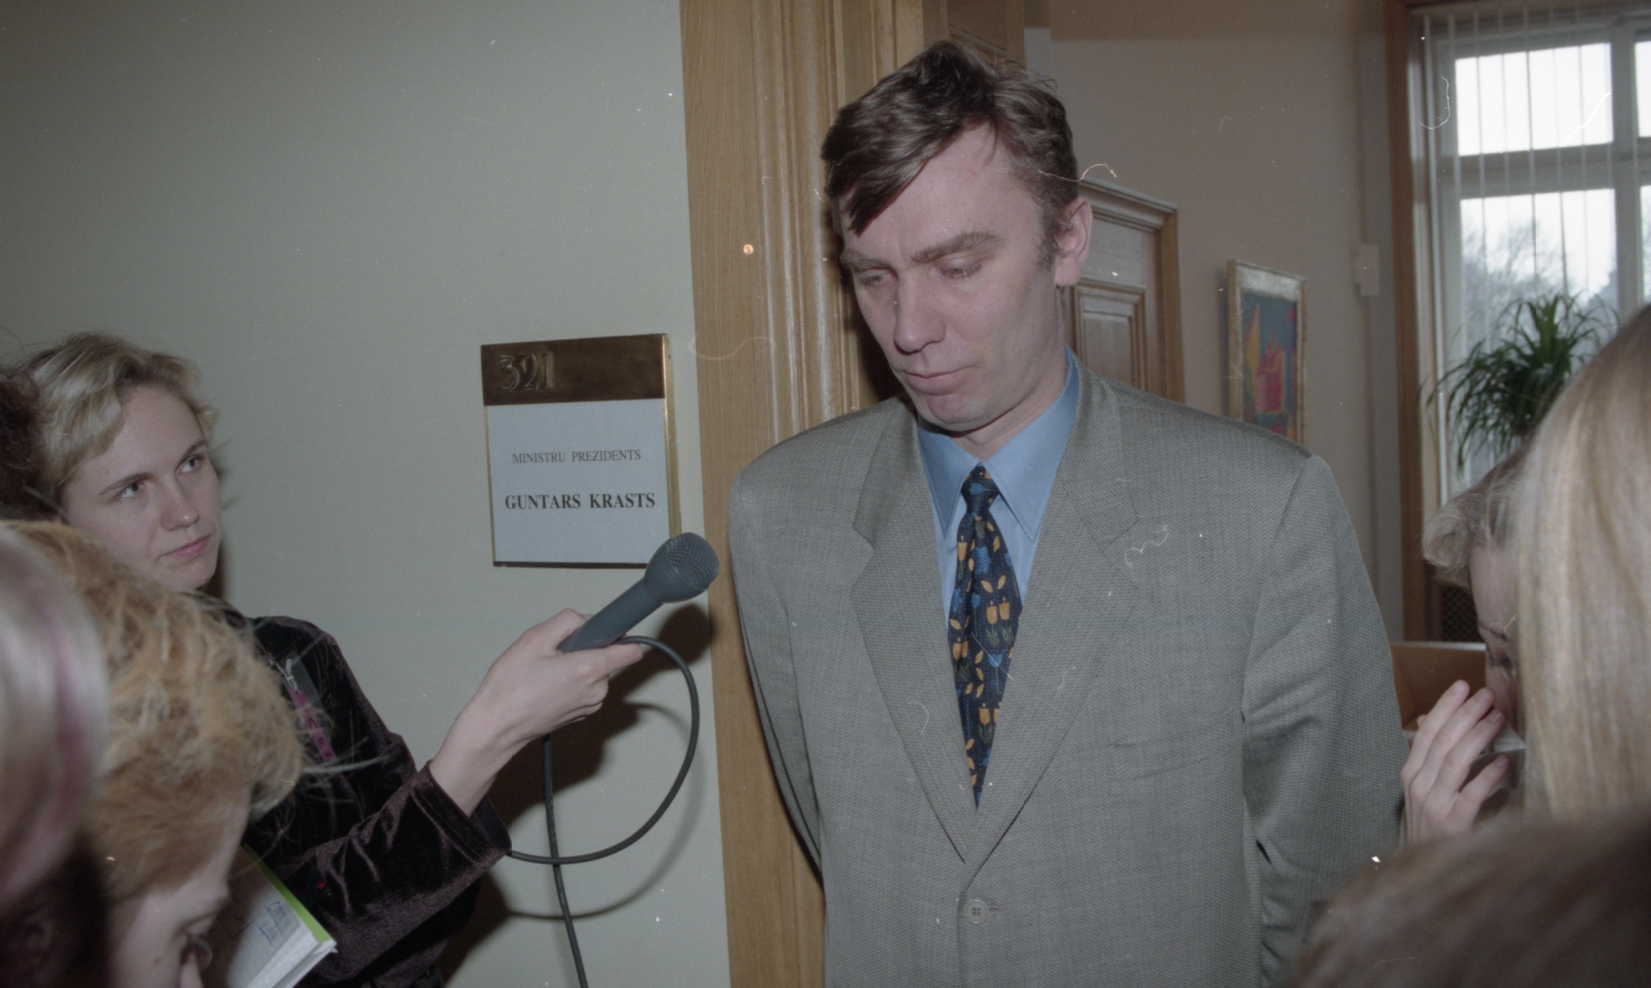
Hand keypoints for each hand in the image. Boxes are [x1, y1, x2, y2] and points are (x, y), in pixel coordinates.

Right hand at [429, 609, 644, 813]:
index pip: (632, 651)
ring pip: (594, 673)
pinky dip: (572, 682)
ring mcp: (590, 705)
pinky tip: (547, 685)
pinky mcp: (582, 713)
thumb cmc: (510, 687)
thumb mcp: (534, 638)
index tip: (611, 629)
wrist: (496, 725)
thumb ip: (568, 621)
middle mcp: (596, 690)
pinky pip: (585, 688)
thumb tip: (587, 620)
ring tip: (546, 671)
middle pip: (606, 658)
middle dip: (585, 649)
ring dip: (576, 666)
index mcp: (589, 669)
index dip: (621, 634)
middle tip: (555, 654)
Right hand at [1401, 680, 1508, 844]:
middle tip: (1488, 695)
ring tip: (1499, 718)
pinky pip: (1472, 794)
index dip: (1445, 707)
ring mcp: (1434, 805)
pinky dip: (1489, 776)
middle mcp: (1419, 785)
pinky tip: (1505, 762)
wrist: (1423, 873)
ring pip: (1456, 761)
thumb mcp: (1424, 793)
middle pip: (1443, 741)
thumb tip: (1436, 724)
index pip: (1427, 732)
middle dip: (1466, 714)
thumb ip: (1432, 762)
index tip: (1463, 686)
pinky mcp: (1454, 824)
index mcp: (1411, 774)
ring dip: (1479, 736)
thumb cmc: (1431, 830)